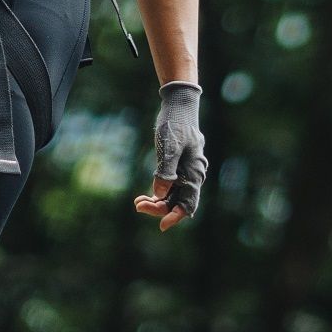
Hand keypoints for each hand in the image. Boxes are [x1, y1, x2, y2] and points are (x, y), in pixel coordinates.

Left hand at [134, 79, 205, 230]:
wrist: (178, 106)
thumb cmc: (175, 124)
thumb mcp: (169, 147)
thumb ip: (165, 171)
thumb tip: (160, 194)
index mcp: (194, 172)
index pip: (188, 203)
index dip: (175, 216)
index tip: (162, 226)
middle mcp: (191, 176)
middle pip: (178, 202)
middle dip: (159, 209)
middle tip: (138, 205)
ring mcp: (184, 173)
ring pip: (172, 197)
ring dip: (156, 203)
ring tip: (137, 203)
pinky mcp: (176, 168)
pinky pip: (168, 187)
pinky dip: (157, 193)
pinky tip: (143, 197)